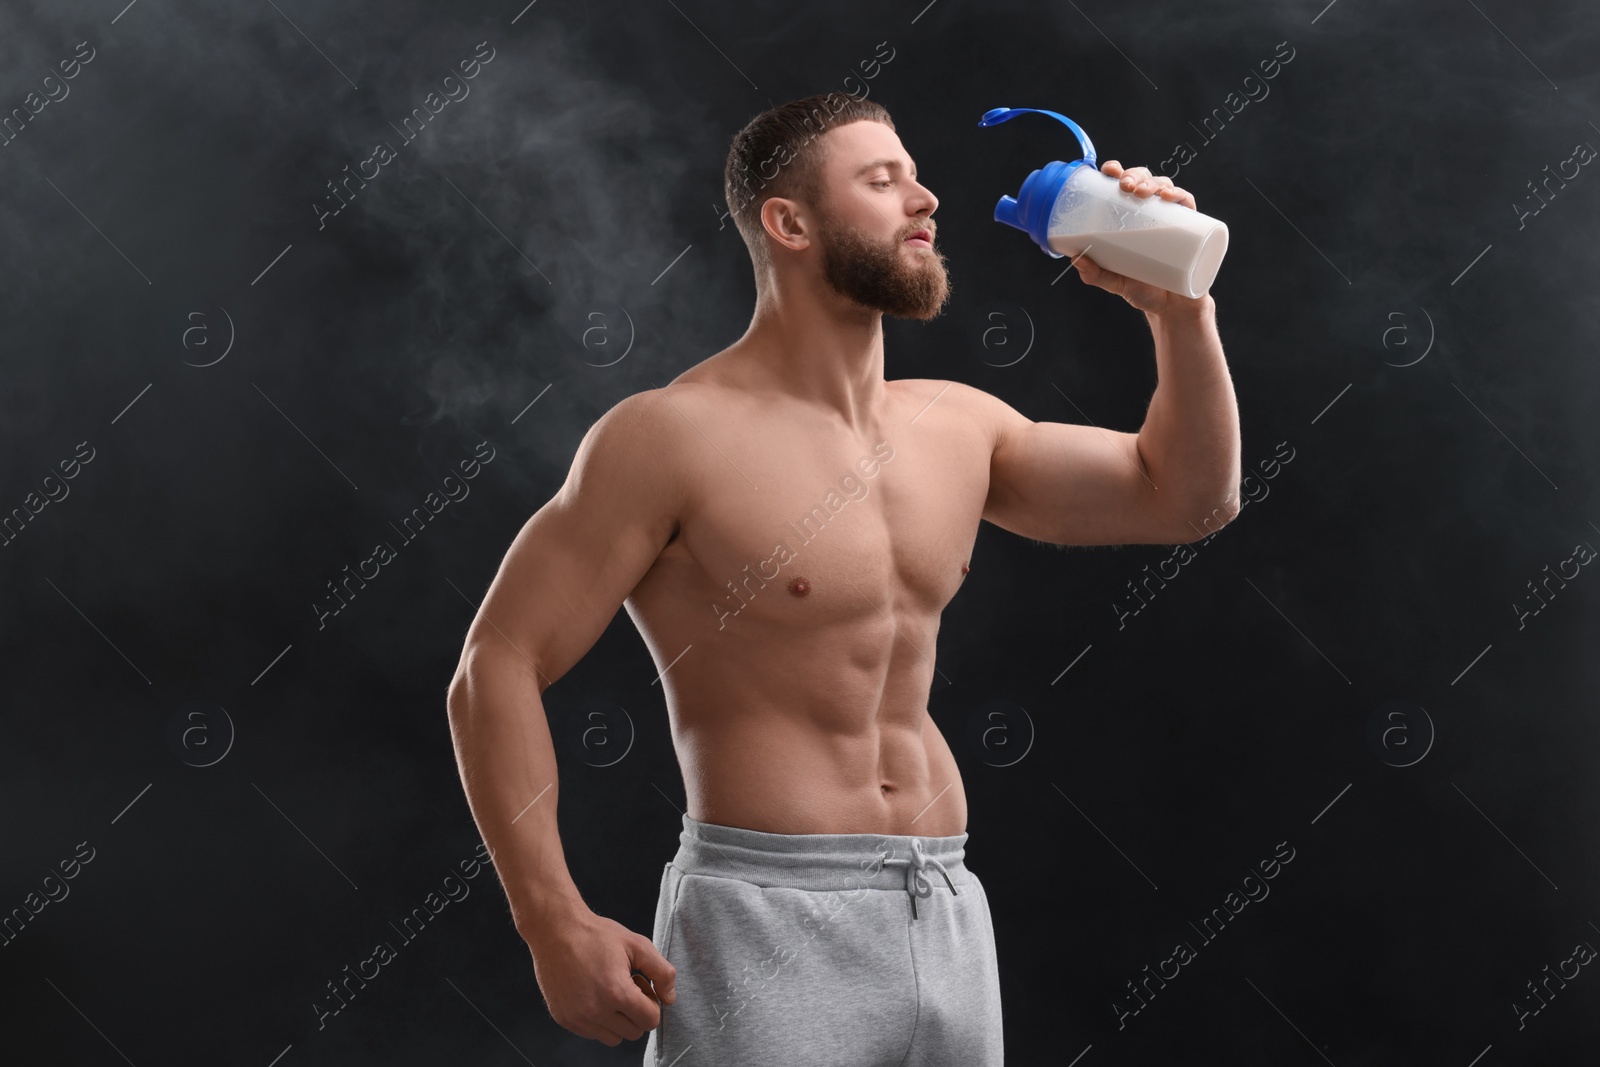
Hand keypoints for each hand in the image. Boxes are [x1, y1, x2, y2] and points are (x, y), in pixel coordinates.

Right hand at [524, 905, 677, 1045]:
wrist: (555, 930)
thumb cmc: (597, 935)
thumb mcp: (637, 944)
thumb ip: (662, 972)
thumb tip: (669, 999)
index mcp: (616, 993)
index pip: (651, 1020)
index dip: (651, 1002)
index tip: (640, 983)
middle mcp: (595, 1011)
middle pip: (634, 1032)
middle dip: (636, 1012)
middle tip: (625, 985)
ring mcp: (577, 1018)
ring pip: (614, 1038)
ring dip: (618, 1020)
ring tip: (609, 990)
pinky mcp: (564, 1019)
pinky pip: (592, 1034)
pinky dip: (599, 1020)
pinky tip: (593, 993)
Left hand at [1073, 160, 1209, 316]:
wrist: (1172, 309)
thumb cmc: (1142, 289)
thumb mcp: (1114, 282)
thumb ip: (1095, 273)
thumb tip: (1075, 257)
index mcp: (1130, 217)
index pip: (1124, 185)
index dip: (1117, 172)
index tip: (1108, 170)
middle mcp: (1151, 213)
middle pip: (1144, 180)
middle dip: (1134, 175)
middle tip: (1125, 186)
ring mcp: (1172, 218)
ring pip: (1164, 186)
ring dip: (1153, 182)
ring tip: (1141, 192)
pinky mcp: (1192, 228)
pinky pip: (1187, 204)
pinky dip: (1179, 195)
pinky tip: (1169, 197)